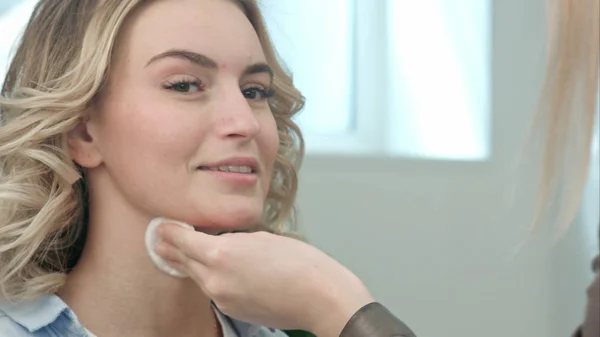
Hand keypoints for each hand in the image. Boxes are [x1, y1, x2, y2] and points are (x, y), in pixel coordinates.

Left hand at [156, 225, 373, 336]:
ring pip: (196, 277)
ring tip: (181, 252)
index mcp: (220, 254)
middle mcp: (215, 279)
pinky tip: (212, 269)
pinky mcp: (232, 310)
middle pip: (183, 261)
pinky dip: (208, 278)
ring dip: (189, 264)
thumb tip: (218, 240)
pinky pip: (212, 290)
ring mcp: (222, 298)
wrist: (318, 296)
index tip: (161, 226)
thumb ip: (232, 238)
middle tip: (161, 237)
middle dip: (172, 248)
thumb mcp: (261, 237)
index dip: (169, 232)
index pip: (182, 240)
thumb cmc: (299, 263)